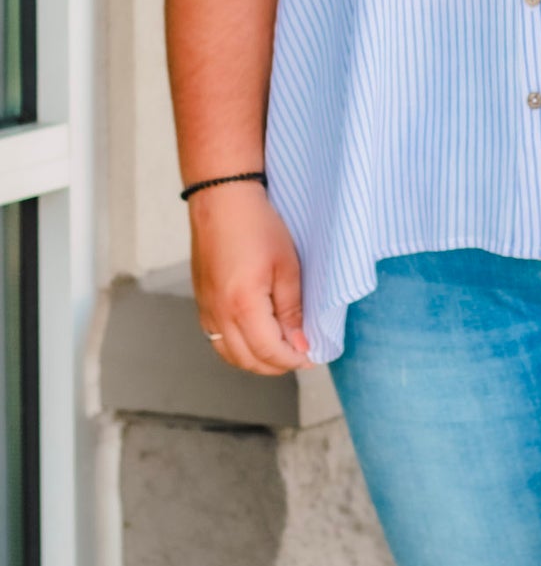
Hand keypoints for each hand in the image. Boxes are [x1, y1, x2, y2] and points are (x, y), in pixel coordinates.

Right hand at [189, 179, 314, 375]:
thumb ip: (293, 310)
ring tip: (283, 348)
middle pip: (249, 361)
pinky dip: (239, 348)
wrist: (222, 200)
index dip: (294, 360)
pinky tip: (258, 337)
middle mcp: (218, 315)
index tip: (314, 355)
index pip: (270, 352)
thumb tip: (301, 344)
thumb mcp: (286, 267)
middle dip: (278, 364)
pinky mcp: (202, 303)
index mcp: (242, 306)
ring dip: (258, 360)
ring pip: (231, 356)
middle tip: (302, 353)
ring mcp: (206, 311)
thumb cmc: (257, 226)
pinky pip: (218, 341)